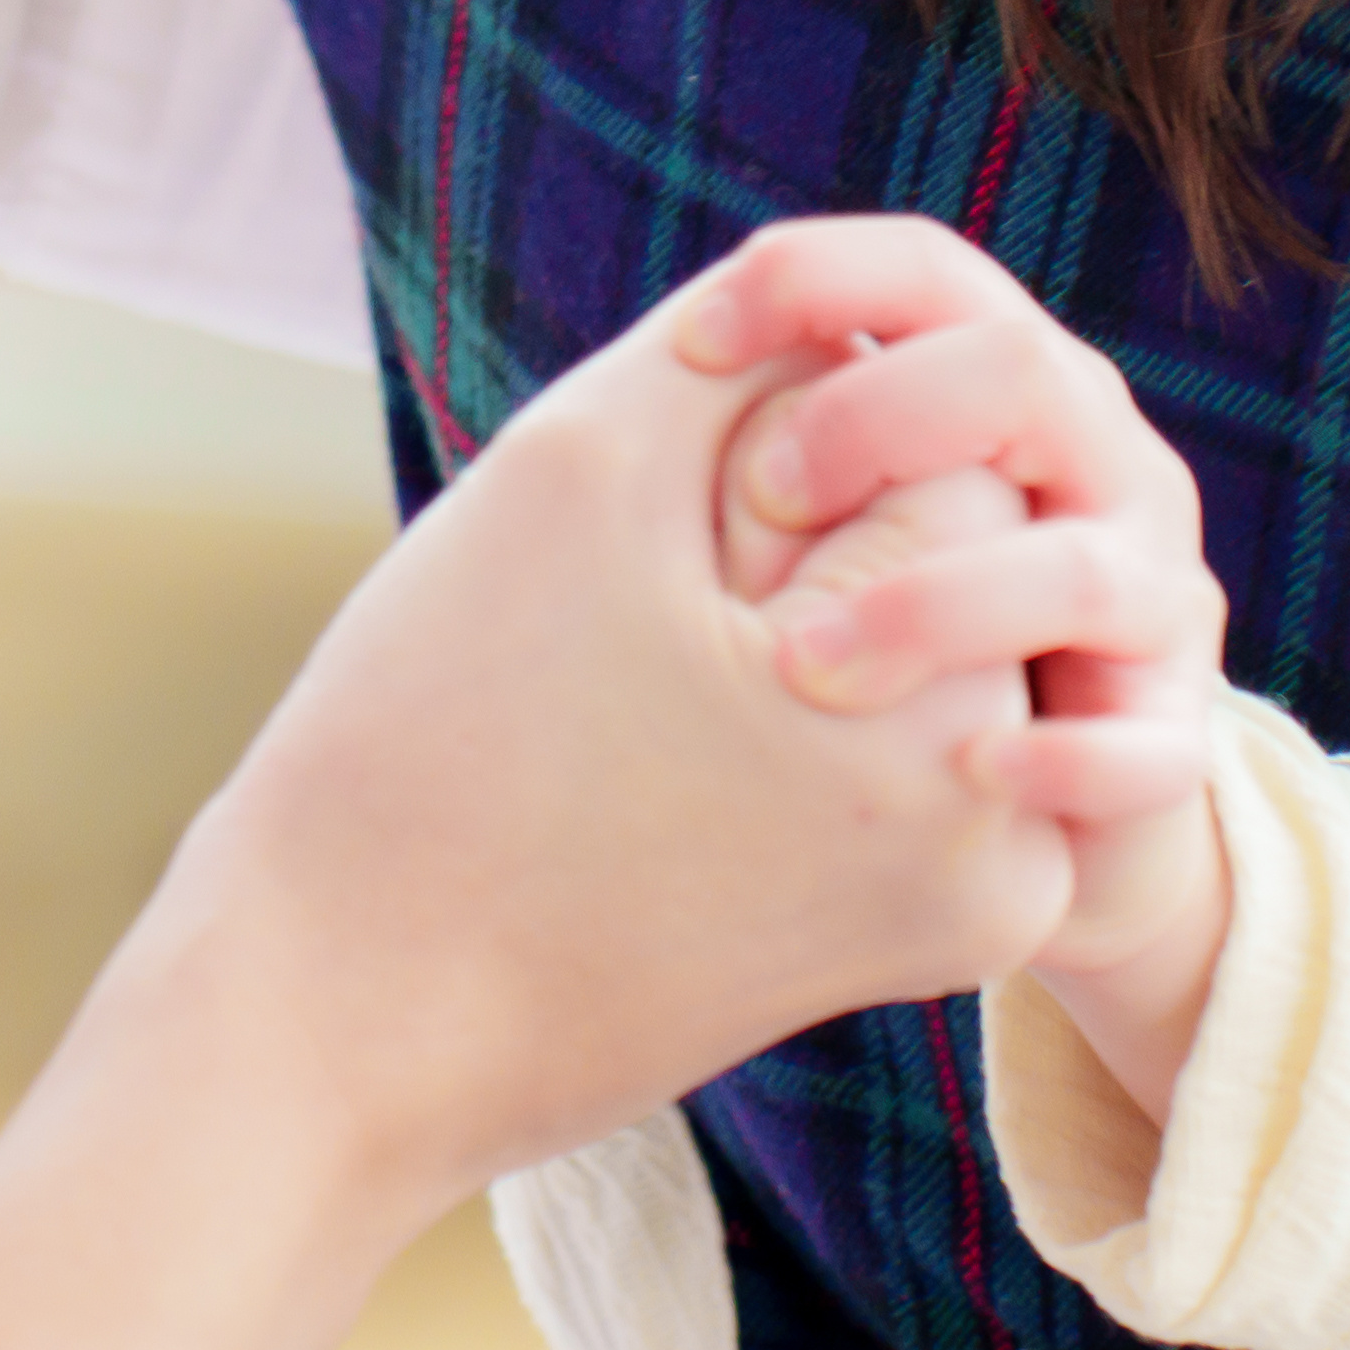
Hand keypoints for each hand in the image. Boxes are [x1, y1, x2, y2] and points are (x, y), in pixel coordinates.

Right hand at [101, 267, 1076, 1219]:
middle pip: (950, 554)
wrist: (346, 1016)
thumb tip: (874, 333)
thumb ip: (753, 351)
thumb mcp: (580, 464)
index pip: (943, 446)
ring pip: (920, 645)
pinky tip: (675, 799)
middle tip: (637, 675)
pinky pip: (903, 757)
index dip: (770, 470)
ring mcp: (972, 904)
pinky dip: (806, 737)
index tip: (658, 587)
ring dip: (800, 639)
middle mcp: (1003, 824)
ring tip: (650, 735)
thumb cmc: (440, 731)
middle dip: (804, 558)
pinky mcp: (923, 948)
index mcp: (941, 697)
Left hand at [683, 221, 1235, 1096]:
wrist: (988, 818)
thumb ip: (755, 426)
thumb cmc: (862, 626)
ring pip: (1077, 569)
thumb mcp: (806, 511)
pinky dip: (1061, 758)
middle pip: (1020, 374)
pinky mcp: (1170, 740)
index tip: (688, 344)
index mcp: (1004, 377)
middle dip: (877, 421)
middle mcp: (1096, 463)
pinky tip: (969, 772)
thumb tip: (658, 358)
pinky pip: (1150, 748)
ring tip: (798, 667)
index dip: (812, 279)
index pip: (927, 271)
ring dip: (933, 607)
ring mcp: (1148, 597)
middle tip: (755, 501)